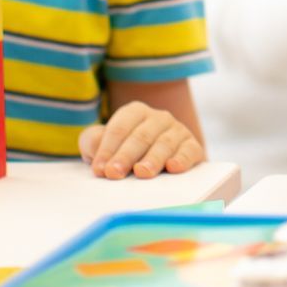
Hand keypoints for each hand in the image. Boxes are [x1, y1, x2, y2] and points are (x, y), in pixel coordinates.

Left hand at [79, 102, 205, 178]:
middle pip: (140, 136)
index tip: (99, 169)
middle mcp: (158, 118)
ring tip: (141, 173)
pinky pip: (189, 150)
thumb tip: (96, 147)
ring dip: (152, 159)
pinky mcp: (193, 146)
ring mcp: (178, 130)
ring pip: (164, 143)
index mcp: (135, 112)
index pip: (119, 128)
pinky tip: (173, 167)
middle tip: (114, 173)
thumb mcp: (104, 145)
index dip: (108, 149)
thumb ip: (93, 142)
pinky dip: (182, 158)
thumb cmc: (124, 152)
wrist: (156, 163)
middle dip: (126, 155)